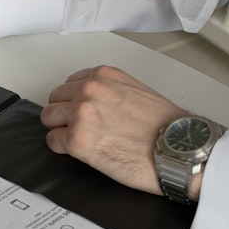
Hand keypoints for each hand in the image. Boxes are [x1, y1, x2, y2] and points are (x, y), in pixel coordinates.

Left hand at [40, 66, 189, 197]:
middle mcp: (89, 89)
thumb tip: (95, 103)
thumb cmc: (167, 127)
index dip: (75, 101)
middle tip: (83, 128)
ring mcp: (80, 113)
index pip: (70, 83)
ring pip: (49, 118)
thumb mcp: (136, 91)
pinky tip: (84, 152)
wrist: (179, 149)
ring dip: (61, 130)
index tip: (84, 111)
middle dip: (65, 114)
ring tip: (83, 140)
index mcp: (104, 75)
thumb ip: (110, 91)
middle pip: (55, 99)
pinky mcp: (76, 139)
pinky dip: (64, 148)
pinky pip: (53, 141)